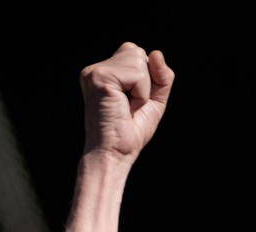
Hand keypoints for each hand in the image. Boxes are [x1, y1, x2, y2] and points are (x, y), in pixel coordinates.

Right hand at [80, 42, 173, 160]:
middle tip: (129, 107)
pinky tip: (125, 108)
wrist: (114, 154)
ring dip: (143, 90)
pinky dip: (141, 94)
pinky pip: (138, 74)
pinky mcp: (99, 77)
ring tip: (126, 108)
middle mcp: (95, 69)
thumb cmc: (131, 132)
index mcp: (104, 72)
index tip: (131, 103)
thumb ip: (161, 75)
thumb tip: (156, 53)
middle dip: (145, 82)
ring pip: (139, 61)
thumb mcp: (154, 99)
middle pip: (138, 52)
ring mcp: (95, 72)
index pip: (136, 53)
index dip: (145, 79)